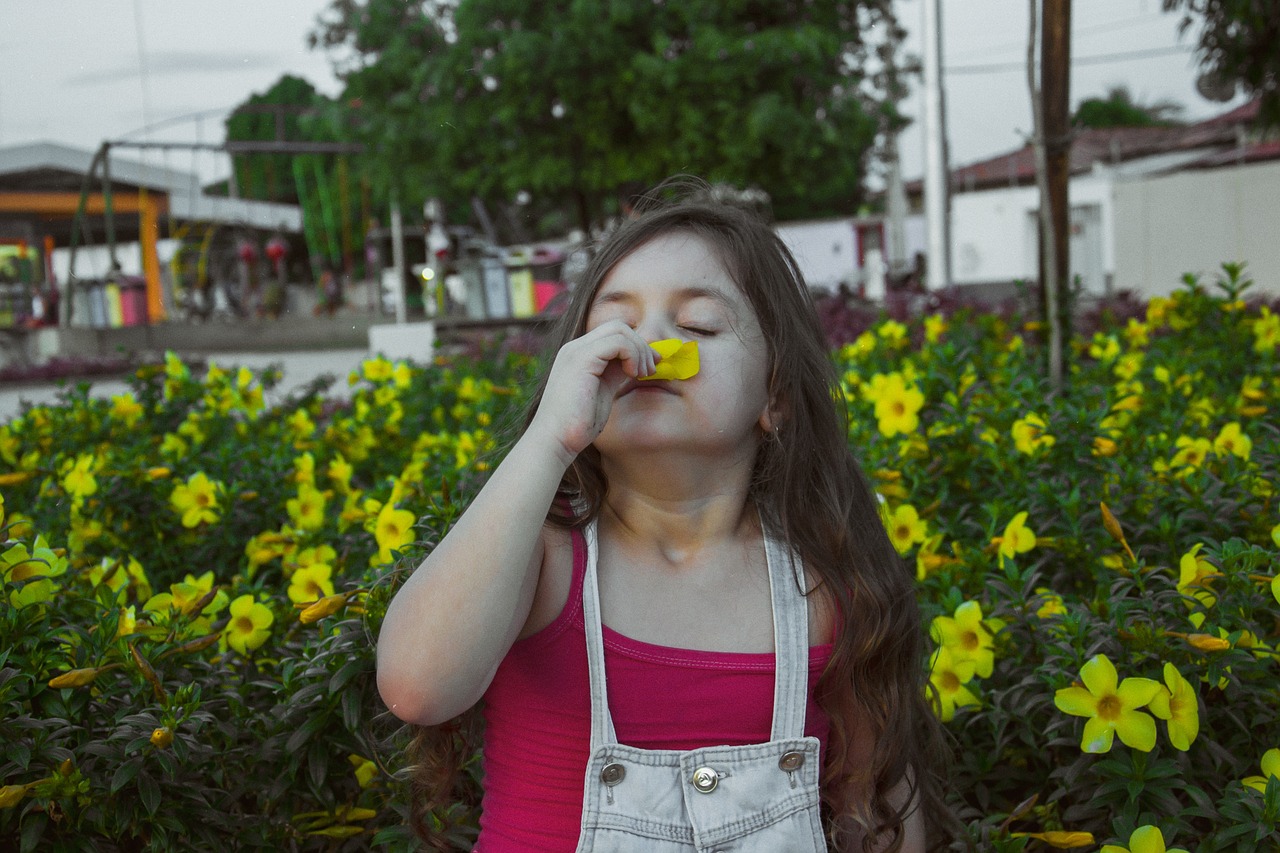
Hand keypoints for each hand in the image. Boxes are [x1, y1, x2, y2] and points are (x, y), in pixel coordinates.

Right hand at [527, 320, 657, 462]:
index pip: (612, 334)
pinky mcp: (582, 359)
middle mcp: (575, 348)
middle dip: (641, 345)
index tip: (651, 366)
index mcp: (578, 355)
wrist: (555, 440)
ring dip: (639, 351)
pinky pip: (618, 342)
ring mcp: (576, 351)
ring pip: (620, 330)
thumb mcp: (602, 392)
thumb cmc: (577, 425)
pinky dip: (633, 355)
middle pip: (618, 327)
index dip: (636, 346)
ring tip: (644, 374)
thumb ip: (615, 373)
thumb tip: (635, 364)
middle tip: (651, 370)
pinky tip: (634, 374)